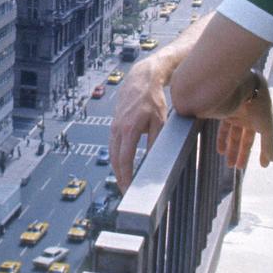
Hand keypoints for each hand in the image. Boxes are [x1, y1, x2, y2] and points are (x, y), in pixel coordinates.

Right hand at [108, 57, 167, 191]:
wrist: (140, 80)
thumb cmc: (152, 99)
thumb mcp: (160, 121)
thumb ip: (156, 142)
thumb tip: (155, 161)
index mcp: (129, 129)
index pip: (124, 160)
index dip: (125, 177)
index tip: (128, 189)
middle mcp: (117, 129)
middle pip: (114, 160)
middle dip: (119, 177)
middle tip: (126, 192)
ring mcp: (113, 126)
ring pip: (112, 153)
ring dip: (117, 169)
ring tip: (124, 182)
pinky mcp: (114, 125)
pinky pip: (113, 146)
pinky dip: (116, 158)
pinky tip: (122, 166)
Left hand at [216, 71, 272, 171]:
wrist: (243, 85)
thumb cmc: (258, 104)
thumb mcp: (266, 127)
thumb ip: (268, 145)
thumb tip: (271, 162)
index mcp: (261, 119)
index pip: (261, 138)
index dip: (261, 151)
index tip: (261, 164)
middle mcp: (249, 117)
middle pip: (245, 139)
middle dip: (242, 153)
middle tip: (238, 167)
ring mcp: (235, 115)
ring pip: (233, 135)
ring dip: (231, 150)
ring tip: (229, 164)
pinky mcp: (223, 113)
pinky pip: (223, 129)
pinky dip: (222, 140)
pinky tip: (221, 151)